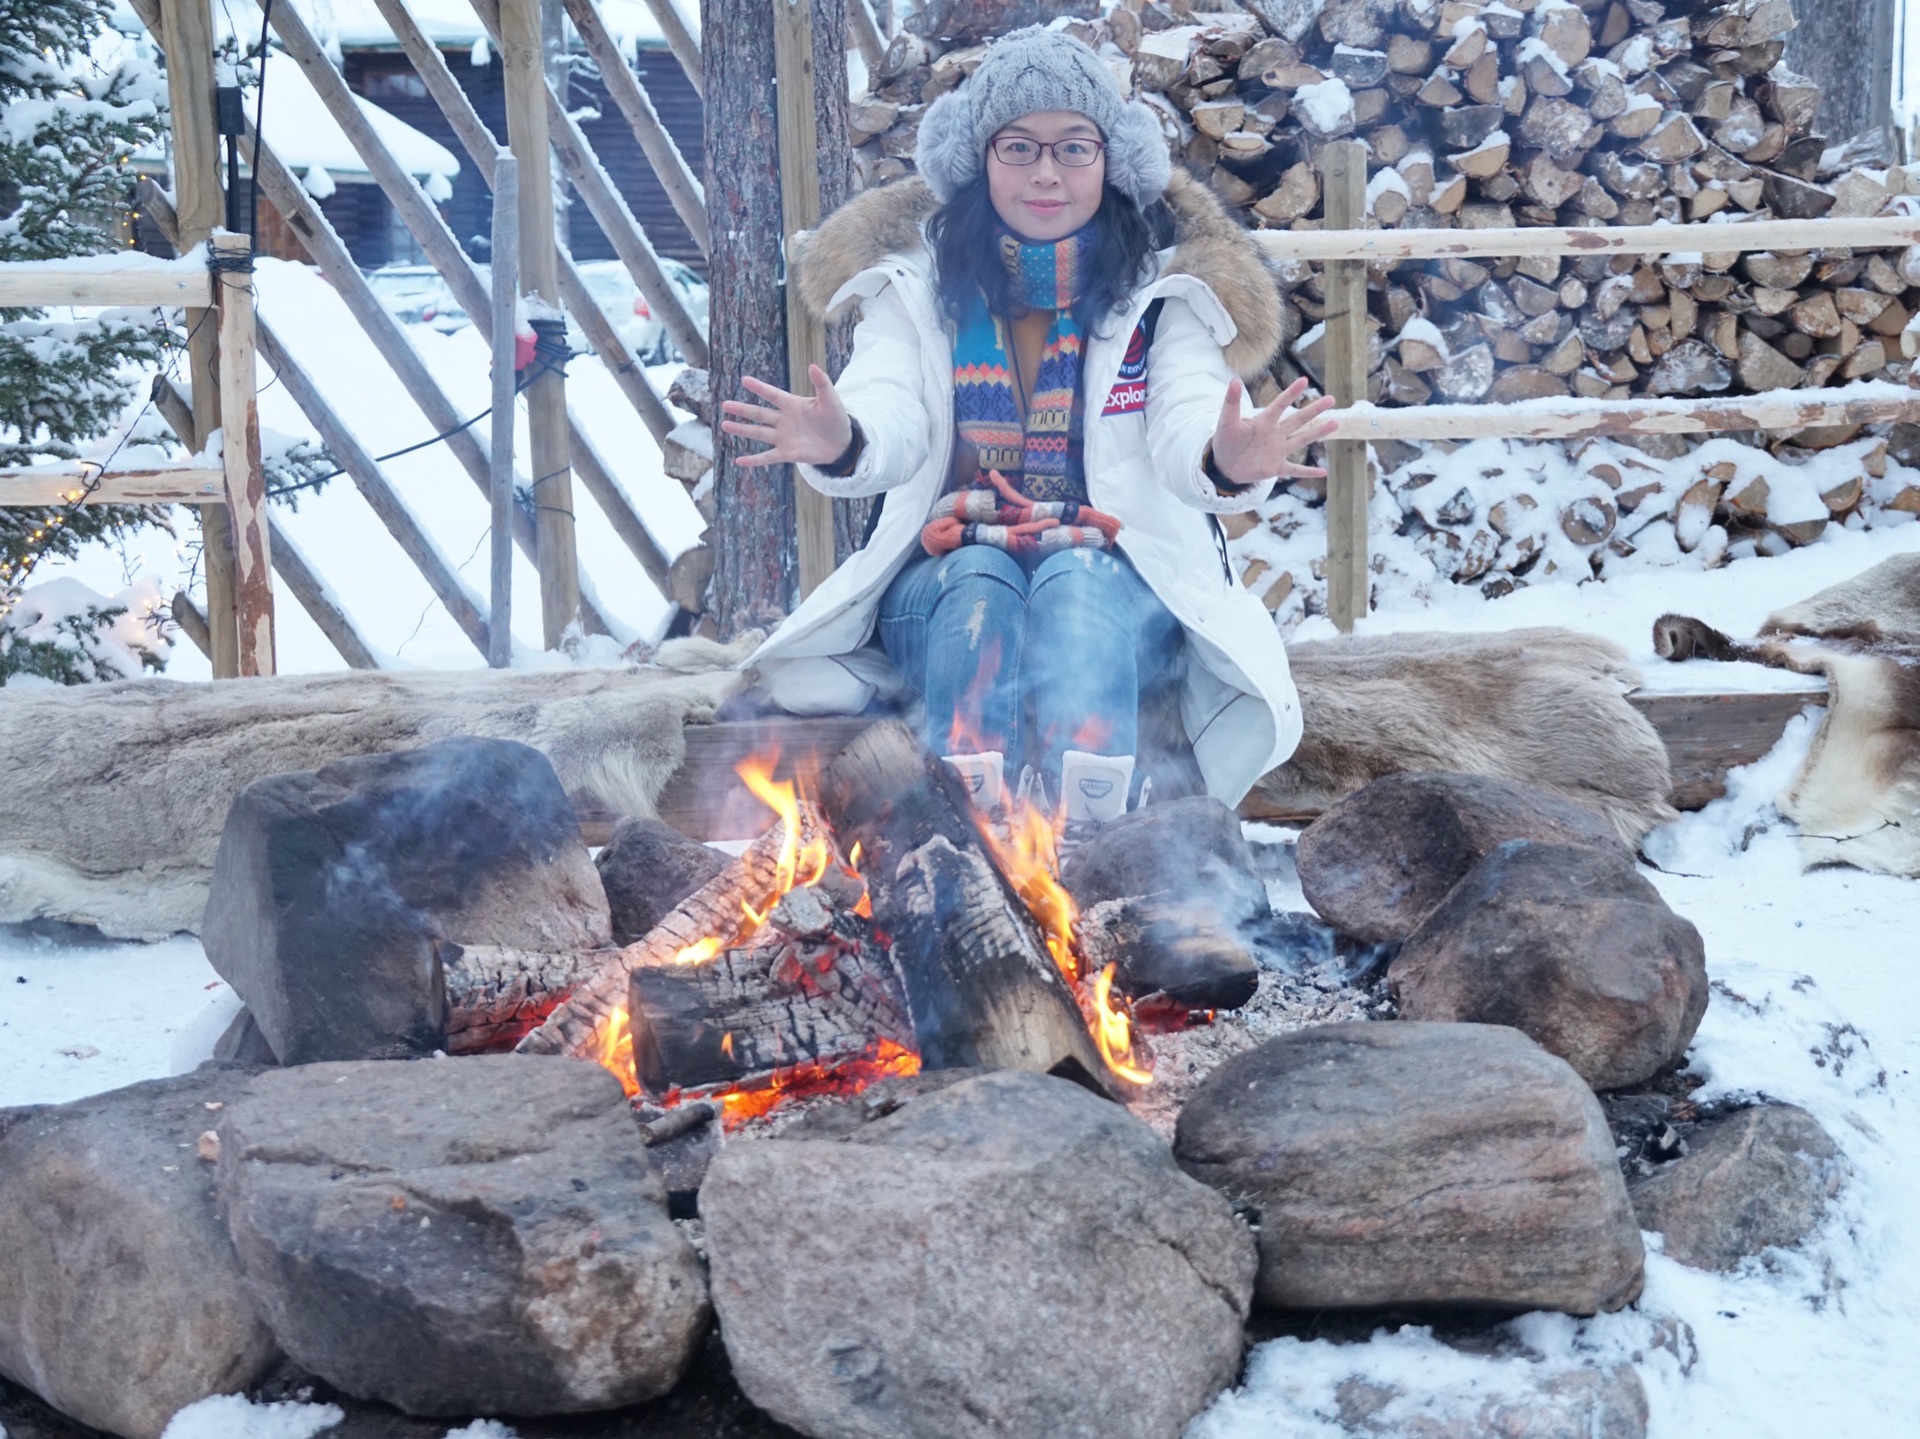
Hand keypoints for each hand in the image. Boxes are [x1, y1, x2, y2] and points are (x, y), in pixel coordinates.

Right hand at [719, 364, 852, 468]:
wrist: (842, 443)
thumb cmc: (836, 419)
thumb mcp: (831, 400)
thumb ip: (822, 384)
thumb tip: (813, 366)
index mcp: (792, 404)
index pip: (773, 395)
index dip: (760, 388)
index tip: (744, 380)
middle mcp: (784, 420)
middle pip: (759, 414)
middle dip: (742, 409)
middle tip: (725, 405)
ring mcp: (784, 437)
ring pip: (758, 433)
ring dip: (742, 430)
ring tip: (725, 425)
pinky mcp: (787, 453)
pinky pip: (767, 457)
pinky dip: (753, 460)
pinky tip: (739, 461)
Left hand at [1209, 376, 1339, 486]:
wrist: (1223, 465)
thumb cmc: (1225, 441)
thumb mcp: (1226, 421)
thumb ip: (1231, 402)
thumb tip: (1233, 380)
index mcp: (1264, 421)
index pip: (1280, 404)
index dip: (1291, 393)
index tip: (1304, 380)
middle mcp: (1275, 433)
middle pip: (1298, 419)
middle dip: (1314, 409)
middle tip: (1331, 399)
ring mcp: (1278, 450)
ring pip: (1302, 439)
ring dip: (1318, 432)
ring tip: (1335, 423)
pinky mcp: (1276, 467)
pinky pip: (1295, 469)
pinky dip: (1308, 472)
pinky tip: (1324, 472)